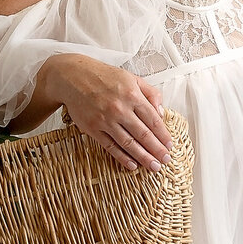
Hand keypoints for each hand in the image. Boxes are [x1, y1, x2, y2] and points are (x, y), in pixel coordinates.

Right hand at [43, 54, 172, 171]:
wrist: (72, 77)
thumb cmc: (104, 76)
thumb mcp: (131, 78)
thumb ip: (150, 93)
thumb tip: (161, 113)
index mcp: (132, 95)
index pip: (153, 120)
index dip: (163, 135)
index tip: (170, 145)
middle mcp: (120, 109)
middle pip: (143, 134)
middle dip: (157, 150)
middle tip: (166, 161)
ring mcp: (105, 120)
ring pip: (128, 143)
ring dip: (143, 157)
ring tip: (154, 166)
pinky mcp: (92, 128)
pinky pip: (110, 146)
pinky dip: (122, 157)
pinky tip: (132, 165)